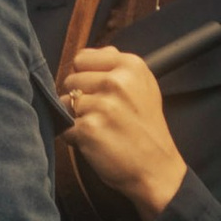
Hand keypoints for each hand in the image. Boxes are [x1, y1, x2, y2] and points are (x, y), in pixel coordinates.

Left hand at [63, 43, 187, 220]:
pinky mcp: (89, 129)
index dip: (85, 76)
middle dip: (79, 98)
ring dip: (74, 117)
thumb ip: (120, 66)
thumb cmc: (147, 129)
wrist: (157, 169)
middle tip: (101, 115)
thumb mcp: (145, 87)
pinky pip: (63, 126)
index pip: (82, 58)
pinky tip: (94, 142)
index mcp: (131, 66)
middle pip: (70, 80)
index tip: (98, 91)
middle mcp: (117, 82)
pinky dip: (73, 136)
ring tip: (98, 128)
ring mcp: (102, 106)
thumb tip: (98, 51)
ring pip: (64, 102)